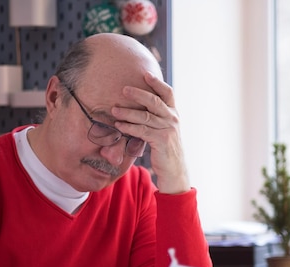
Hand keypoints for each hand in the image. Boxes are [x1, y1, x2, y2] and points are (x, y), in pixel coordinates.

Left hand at [112, 72, 189, 193]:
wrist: (175, 170)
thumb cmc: (165, 149)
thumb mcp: (164, 130)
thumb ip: (156, 117)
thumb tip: (139, 105)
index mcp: (173, 113)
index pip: (168, 93)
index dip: (157, 82)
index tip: (145, 73)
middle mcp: (173, 119)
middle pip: (155, 101)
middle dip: (138, 94)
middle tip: (123, 89)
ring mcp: (168, 129)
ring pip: (146, 116)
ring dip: (128, 112)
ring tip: (114, 110)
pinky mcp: (161, 140)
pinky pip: (142, 131)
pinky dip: (128, 127)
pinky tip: (118, 126)